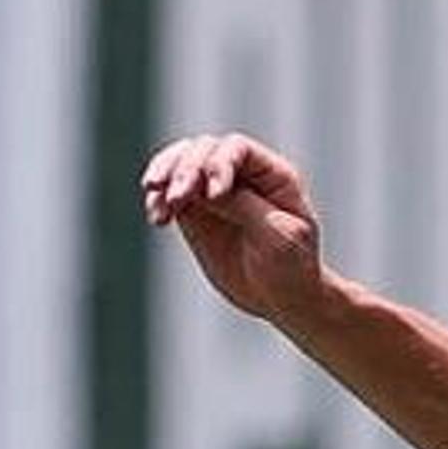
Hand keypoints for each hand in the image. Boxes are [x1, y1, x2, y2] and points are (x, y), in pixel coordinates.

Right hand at [139, 132, 326, 322]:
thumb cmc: (292, 266)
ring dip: (165, 176)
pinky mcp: (195, 213)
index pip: (237, 149)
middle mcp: (242, 174)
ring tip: (155, 199)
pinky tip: (157, 218)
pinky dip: (158, 200)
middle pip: (204, 150)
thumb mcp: (278, 237)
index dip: (219, 164)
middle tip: (175, 199)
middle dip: (185, 170)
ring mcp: (215, 192)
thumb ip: (244, 208)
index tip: (213, 196)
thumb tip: (206, 189)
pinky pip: (169, 194)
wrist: (281, 298)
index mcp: (272, 174)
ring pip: (182, 163)